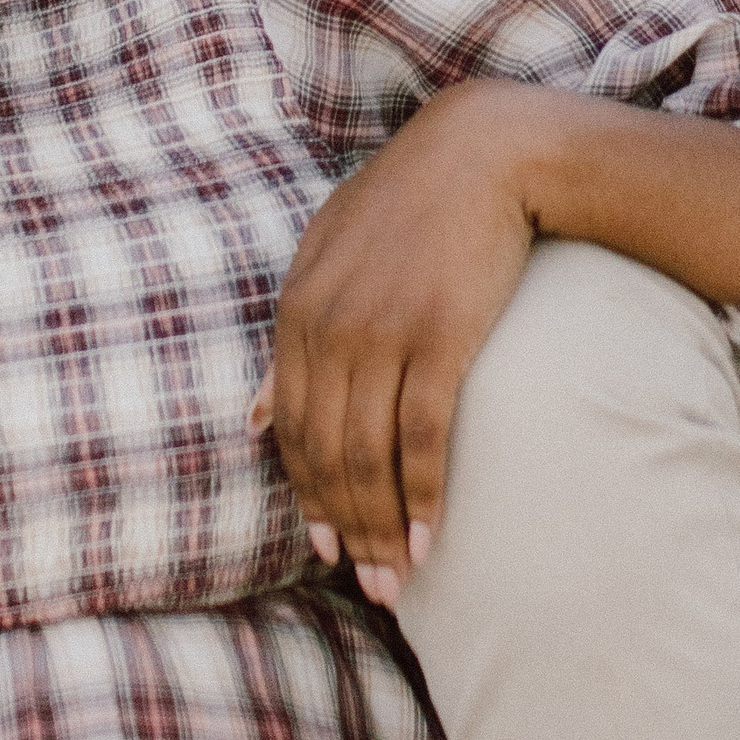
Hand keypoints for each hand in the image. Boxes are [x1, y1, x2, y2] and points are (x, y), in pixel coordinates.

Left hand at [262, 84, 544, 604]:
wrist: (484, 153)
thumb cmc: (410, 203)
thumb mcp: (328, 256)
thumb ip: (292, 336)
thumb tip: (255, 419)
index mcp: (296, 311)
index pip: (292, 429)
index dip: (308, 496)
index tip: (329, 547)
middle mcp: (328, 330)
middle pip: (327, 455)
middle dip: (346, 529)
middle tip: (369, 586)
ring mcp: (382, 336)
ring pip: (369, 457)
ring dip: (383, 528)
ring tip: (399, 579)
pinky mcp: (438, 339)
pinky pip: (421, 437)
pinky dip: (423, 495)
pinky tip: (431, 537)